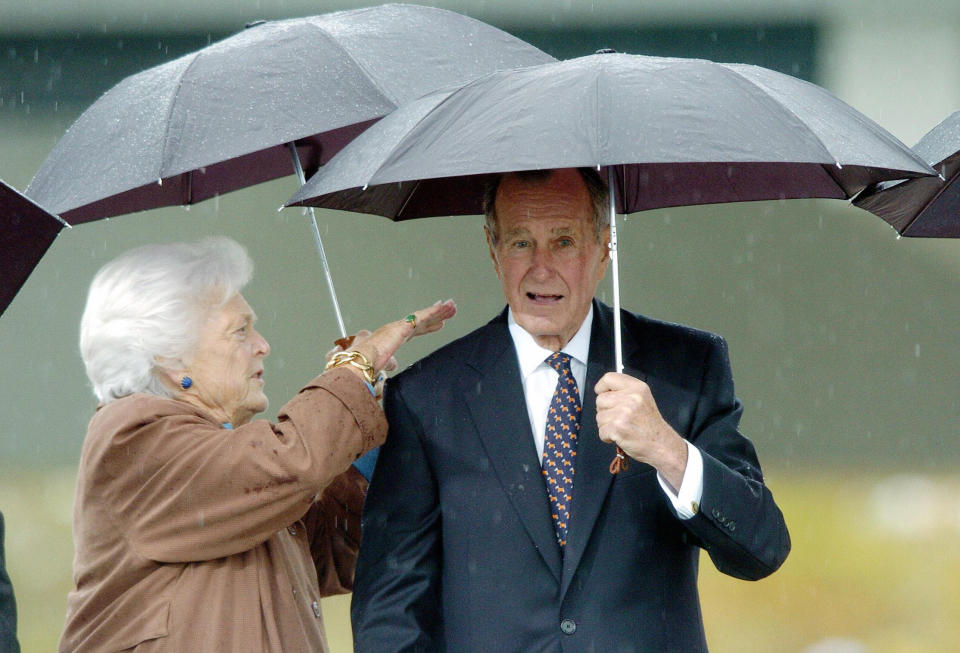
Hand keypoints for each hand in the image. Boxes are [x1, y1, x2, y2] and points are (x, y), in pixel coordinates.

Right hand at [331, 300, 456, 377]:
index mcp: (392, 337)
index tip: (439, 323)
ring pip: (423, 316)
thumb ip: (388, 363)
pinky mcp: (402, 327)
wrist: (357, 361)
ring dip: (438, 310)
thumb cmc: (362, 363)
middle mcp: (396, 329)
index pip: (414, 330)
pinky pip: (421, 317)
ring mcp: (399, 327)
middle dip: (436, 315)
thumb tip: (393, 364)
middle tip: (450, 310)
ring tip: (452, 305)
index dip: (427, 326)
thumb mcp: (380, 365)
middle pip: (421, 321)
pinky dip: (433, 311)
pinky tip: (444, 307)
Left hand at [594, 372, 687, 489]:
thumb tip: (602, 392)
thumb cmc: (650, 425)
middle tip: (619, 418)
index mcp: (637, 387)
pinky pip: (601, 431)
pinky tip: (620, 436)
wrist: (661, 445)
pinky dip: (607, 437)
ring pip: (599, 416)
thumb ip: (624, 392)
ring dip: (606, 425)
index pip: (609, 378)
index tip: (603, 394)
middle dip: (605, 411)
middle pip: (600, 399)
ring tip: (622, 428)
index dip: (602, 387)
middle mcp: (631, 397)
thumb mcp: (642, 399)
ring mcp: (624, 412)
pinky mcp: (618, 427)